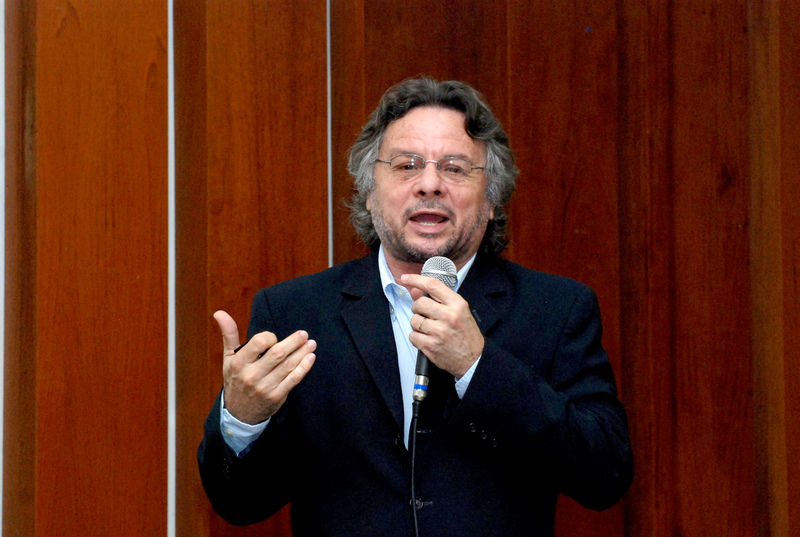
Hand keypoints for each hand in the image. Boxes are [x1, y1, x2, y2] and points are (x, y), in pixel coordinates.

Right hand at [214, 310, 315, 424]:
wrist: (238, 414)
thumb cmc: (235, 379)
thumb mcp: (228, 358)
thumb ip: (229, 334)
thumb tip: (220, 312)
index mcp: (239, 363)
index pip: (259, 342)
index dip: (270, 337)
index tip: (274, 338)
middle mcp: (251, 375)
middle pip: (277, 354)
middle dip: (294, 342)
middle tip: (304, 334)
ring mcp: (265, 387)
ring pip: (288, 366)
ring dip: (302, 353)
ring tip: (311, 344)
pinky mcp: (276, 396)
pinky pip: (293, 379)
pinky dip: (303, 367)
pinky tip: (310, 358)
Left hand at [400, 274, 483, 377]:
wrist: (474, 359)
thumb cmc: (467, 334)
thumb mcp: (459, 312)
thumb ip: (438, 300)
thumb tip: (415, 290)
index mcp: (457, 304)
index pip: (433, 285)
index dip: (416, 279)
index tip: (406, 278)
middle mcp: (449, 316)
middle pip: (419, 303)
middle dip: (417, 308)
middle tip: (424, 313)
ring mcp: (439, 332)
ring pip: (414, 320)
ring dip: (417, 324)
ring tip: (429, 329)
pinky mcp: (431, 346)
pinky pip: (413, 336)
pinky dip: (417, 337)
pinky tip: (427, 339)